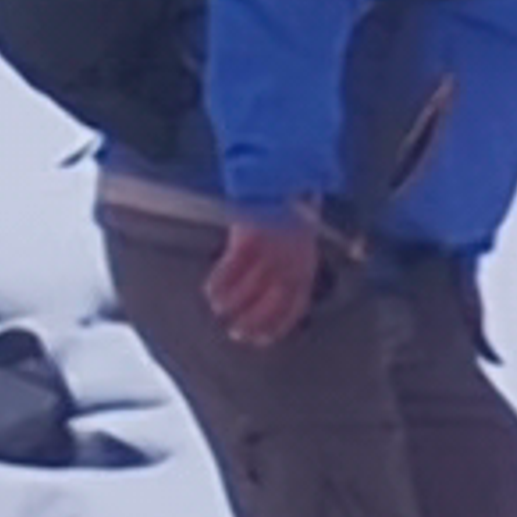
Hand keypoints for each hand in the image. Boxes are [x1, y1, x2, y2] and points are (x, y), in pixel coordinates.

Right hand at [208, 204, 347, 346]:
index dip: (275, 328)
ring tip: (219, 309)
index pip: (294, 309)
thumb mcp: (302, 242)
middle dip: (250, 324)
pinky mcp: (248, 241)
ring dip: (229, 305)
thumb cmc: (290, 211)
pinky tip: (210, 290)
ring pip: (244, 292)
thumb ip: (293, 268)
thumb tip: (272, 300)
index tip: (259, 340)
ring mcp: (268, 254)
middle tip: (235, 332)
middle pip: (268, 307)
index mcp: (306, 267)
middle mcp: (289, 265)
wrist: (282, 176)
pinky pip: (228, 272)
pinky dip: (217, 285)